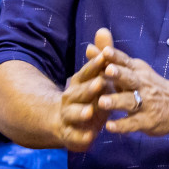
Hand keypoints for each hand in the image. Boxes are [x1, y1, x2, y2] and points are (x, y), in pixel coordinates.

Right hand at [55, 28, 117, 150]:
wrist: (63, 121)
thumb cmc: (88, 95)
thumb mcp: (96, 76)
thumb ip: (101, 57)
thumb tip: (103, 30)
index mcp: (79, 83)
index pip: (88, 72)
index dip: (96, 65)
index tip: (106, 57)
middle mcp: (71, 98)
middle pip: (79, 92)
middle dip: (90, 88)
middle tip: (101, 83)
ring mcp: (68, 116)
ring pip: (74, 114)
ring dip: (81, 112)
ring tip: (90, 112)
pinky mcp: (71, 135)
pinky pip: (75, 136)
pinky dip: (81, 137)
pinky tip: (89, 138)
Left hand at [96, 35, 168, 136]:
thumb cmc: (147, 86)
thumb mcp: (133, 70)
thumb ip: (110, 59)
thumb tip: (89, 46)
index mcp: (137, 71)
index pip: (125, 61)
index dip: (115, 56)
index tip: (105, 51)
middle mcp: (141, 85)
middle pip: (130, 78)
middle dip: (119, 74)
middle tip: (107, 70)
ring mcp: (145, 103)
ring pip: (130, 101)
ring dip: (116, 101)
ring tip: (102, 102)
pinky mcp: (146, 120)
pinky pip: (133, 123)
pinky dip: (122, 125)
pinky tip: (110, 126)